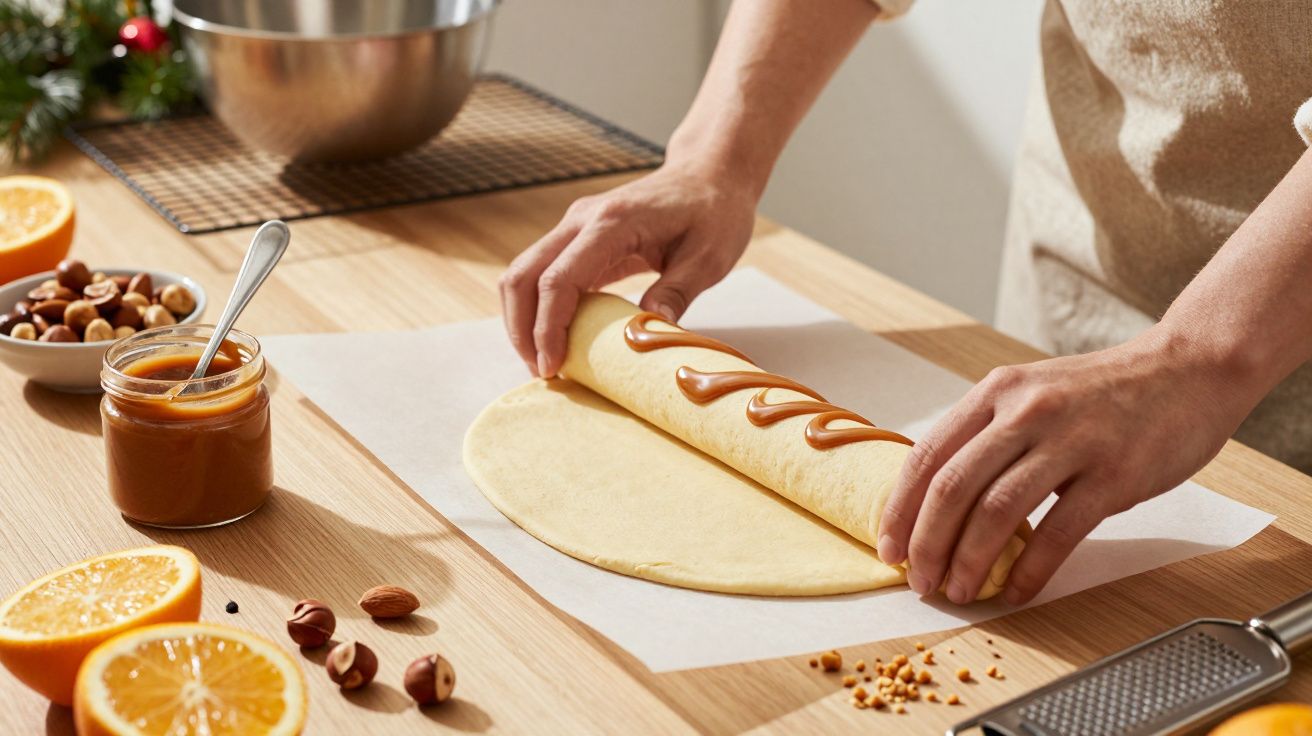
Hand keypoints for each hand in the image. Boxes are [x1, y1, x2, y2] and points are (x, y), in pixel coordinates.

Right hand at [498, 165, 755, 376]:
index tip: (552, 366)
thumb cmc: (714, 212)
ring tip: (545, 360)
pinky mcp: (578, 237)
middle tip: (542, 371)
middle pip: (522, 276)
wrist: (710, 174)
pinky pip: (542, 273)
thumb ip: (677, 292)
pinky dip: (539, 307)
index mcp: (612, 223)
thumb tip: (644, 333)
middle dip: (522, 329)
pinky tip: (557, 338)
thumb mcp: (709, 258)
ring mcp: (575, 226)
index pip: (559, 279)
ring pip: (523, 274)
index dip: (548, 327)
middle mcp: (581, 220)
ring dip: (524, 320)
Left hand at [875, 329, 1255, 604]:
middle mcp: (1025, 411)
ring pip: (996, 511)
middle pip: (952, 488)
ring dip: (968, 561)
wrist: (1189, 369)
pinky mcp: (1114, 473)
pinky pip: (1057, 532)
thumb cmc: (1105, 392)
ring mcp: (1070, 440)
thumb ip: (988, 434)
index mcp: (996, 392)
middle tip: (919, 581)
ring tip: (959, 591)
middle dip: (926, 545)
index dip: (900, 509)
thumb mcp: (1032, 393)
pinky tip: (1015, 591)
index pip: (927, 455)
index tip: (889, 549)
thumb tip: (937, 499)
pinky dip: (1029, 570)